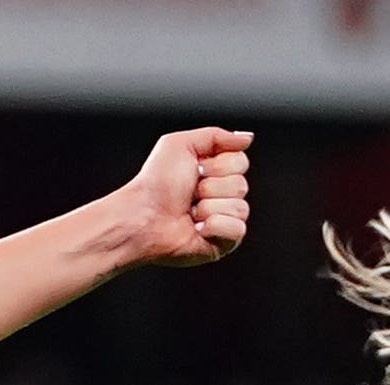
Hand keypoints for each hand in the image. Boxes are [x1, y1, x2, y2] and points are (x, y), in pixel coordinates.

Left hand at [121, 128, 253, 268]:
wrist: (141, 216)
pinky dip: (216, 226)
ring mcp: (222, 220)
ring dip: (209, 207)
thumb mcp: (180, 144)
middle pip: (242, 185)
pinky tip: (197, 228)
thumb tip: (247, 138)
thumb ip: (217, 135)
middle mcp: (220, 196)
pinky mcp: (221, 244)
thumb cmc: (154, 183)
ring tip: (190, 212)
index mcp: (214, 172)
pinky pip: (238, 229)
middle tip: (190, 193)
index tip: (197, 169)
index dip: (219, 165)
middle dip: (212, 187)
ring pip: (240, 208)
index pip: (241, 162)